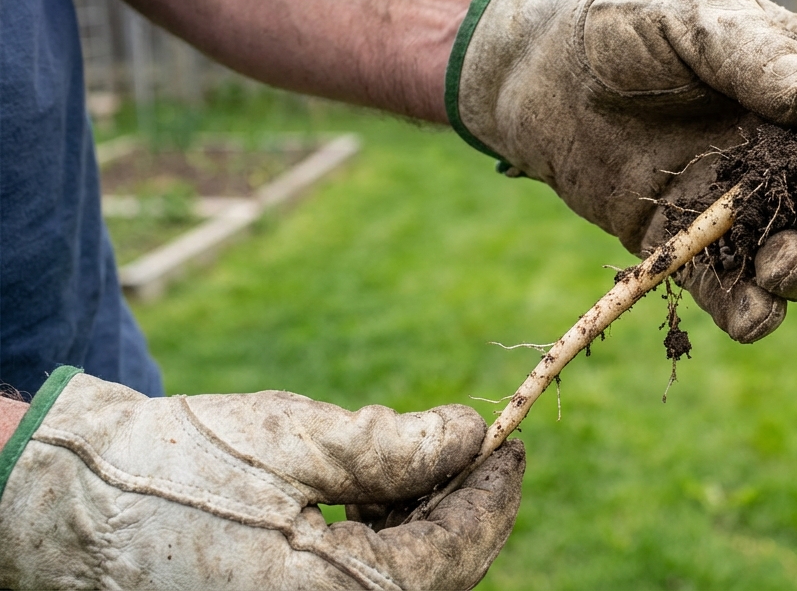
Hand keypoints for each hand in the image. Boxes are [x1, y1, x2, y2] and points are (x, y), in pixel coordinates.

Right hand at [0, 368, 522, 589]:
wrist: (69, 505)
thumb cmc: (172, 467)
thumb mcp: (294, 442)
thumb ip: (395, 445)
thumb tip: (472, 435)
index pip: (451, 557)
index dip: (490, 497)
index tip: (511, 443)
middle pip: (434, 580)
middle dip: (463, 513)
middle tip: (480, 450)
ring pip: (399, 585)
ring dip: (424, 525)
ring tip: (423, 462)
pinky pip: (356, 588)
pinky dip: (381, 542)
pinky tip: (377, 495)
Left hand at [449, 0, 796, 342]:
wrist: (538, 63)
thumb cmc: (627, 20)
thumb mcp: (699, 19)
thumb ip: (764, 60)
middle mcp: (786, 156)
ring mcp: (738, 206)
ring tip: (783, 263)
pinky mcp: (686, 245)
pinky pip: (732, 294)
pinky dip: (751, 314)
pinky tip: (751, 313)